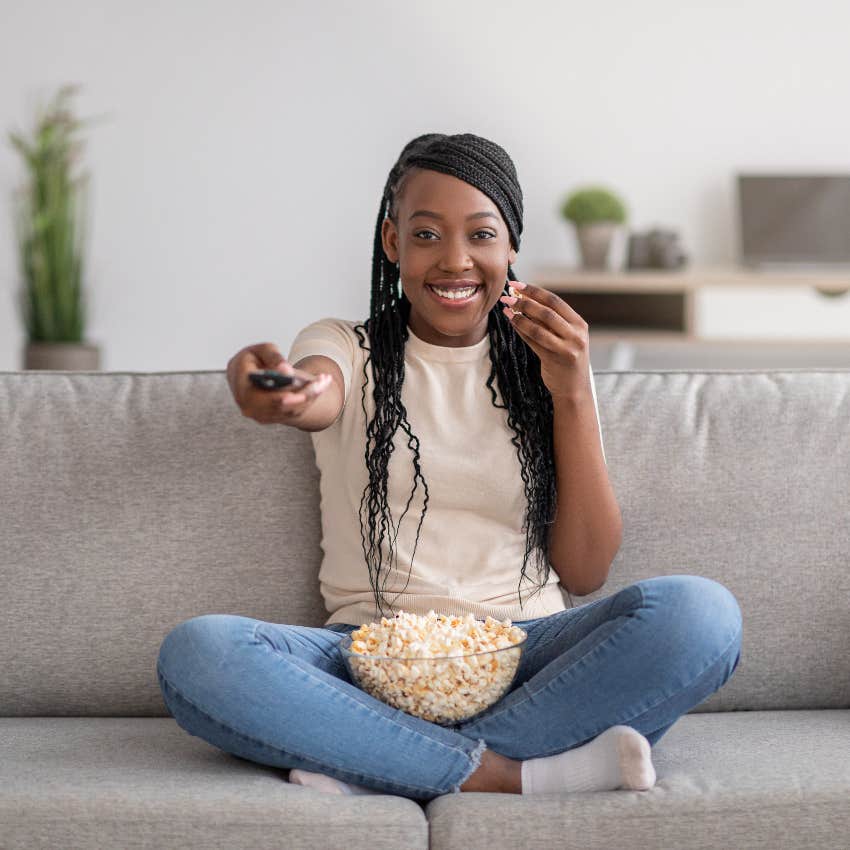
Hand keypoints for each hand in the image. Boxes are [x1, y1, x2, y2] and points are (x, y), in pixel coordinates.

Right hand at [226, 342, 332, 424]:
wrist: (251, 374)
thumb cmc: (256, 358)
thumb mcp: (263, 350)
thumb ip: (273, 357)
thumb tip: (284, 370)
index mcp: (240, 386)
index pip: (256, 396)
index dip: (276, 395)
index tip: (296, 387)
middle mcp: (249, 405)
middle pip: (279, 406)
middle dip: (303, 394)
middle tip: (322, 382)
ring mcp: (261, 414)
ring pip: (291, 409)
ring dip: (311, 395)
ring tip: (325, 380)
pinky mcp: (274, 417)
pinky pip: (296, 411)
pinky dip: (311, 398)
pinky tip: (322, 384)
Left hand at [498, 281, 590, 400]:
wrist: (574, 389)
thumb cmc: (567, 361)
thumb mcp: (566, 338)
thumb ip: (552, 322)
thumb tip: (525, 300)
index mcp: (579, 324)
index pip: (555, 301)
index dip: (535, 291)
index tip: (517, 285)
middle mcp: (576, 335)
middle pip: (547, 312)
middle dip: (525, 302)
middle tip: (507, 296)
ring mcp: (567, 348)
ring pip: (539, 327)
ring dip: (519, 316)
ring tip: (506, 308)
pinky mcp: (555, 359)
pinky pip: (533, 341)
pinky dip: (521, 330)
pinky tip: (511, 322)